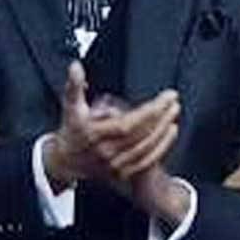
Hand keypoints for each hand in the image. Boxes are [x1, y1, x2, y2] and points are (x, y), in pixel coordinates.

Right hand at [43, 63, 179, 190]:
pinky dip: (161, 147)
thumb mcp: (70, 106)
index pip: (127, 124)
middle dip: (160, 117)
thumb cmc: (72, 130)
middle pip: (140, 135)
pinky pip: (145, 161)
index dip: (149, 111)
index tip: (165, 97)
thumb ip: (74, 86)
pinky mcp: (121, 172)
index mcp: (94, 134)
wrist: (66, 161)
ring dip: (163, 131)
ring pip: (145, 149)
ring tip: (173, 113)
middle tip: (173, 101)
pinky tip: (169, 133)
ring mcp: (114, 164)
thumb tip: (75, 67)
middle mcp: (105, 151)